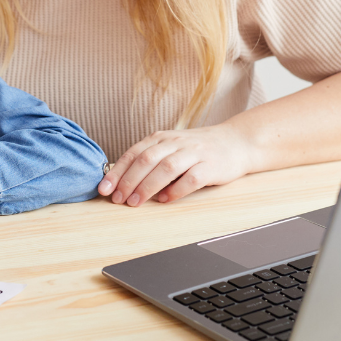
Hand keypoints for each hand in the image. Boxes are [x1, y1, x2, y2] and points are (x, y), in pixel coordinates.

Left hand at [98, 124, 258, 206]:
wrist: (236, 143)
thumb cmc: (197, 150)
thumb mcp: (170, 148)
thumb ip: (149, 160)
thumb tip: (120, 182)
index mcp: (162, 138)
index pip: (134, 153)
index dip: (117, 171)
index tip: (104, 189)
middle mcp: (176, 143)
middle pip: (147, 160)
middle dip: (129, 180)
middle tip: (118, 199)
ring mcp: (194, 153)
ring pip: (166, 168)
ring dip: (147, 186)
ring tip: (135, 202)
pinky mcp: (211, 166)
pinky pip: (191, 179)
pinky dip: (176, 190)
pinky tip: (165, 199)